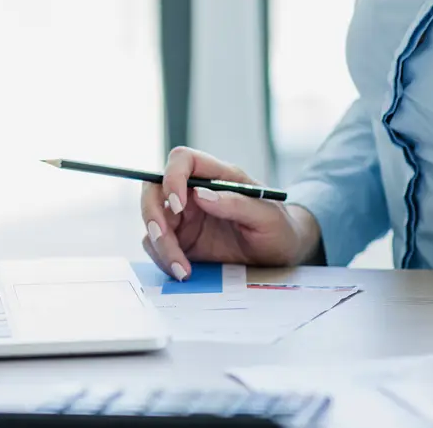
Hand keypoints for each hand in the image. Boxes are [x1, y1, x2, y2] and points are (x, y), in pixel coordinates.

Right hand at [140, 146, 320, 279]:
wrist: (281, 256)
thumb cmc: (279, 229)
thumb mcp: (268, 216)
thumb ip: (237, 203)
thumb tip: (201, 195)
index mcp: (217, 176)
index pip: (182, 160)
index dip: (172, 177)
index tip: (178, 204)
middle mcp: (195, 193)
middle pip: (155, 188)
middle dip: (152, 213)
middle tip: (163, 238)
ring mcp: (185, 217)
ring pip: (153, 220)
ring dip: (159, 245)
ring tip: (182, 270)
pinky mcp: (181, 241)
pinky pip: (157, 245)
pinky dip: (163, 259)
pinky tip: (183, 273)